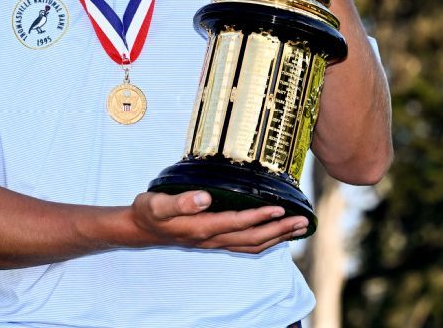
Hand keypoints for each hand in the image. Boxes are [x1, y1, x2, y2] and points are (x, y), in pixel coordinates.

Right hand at [127, 190, 308, 254]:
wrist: (140, 228)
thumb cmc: (149, 212)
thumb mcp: (157, 203)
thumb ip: (181, 201)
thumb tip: (205, 197)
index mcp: (201, 228)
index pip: (237, 223)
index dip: (260, 217)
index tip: (280, 208)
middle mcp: (211, 238)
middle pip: (252, 239)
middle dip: (279, 231)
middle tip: (302, 222)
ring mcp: (214, 242)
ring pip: (252, 245)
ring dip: (277, 237)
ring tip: (298, 228)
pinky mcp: (215, 240)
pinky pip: (245, 245)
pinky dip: (265, 240)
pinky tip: (275, 233)